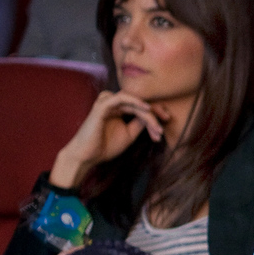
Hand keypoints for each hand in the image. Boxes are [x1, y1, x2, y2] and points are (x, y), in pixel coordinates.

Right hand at [49, 90, 166, 188]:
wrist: (86, 156)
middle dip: (156, 111)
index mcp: (118, 109)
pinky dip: (135, 101)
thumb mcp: (129, 134)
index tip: (165, 125)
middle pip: (139, 101)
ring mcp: (106, 103)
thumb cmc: (105, 146)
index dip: (155, 113)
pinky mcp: (101, 106)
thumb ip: (140, 124)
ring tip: (157, 126)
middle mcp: (112, 103)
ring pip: (133, 101)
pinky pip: (121, 98)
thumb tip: (154, 116)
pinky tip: (146, 108)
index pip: (140, 105)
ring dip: (148, 113)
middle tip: (167, 120)